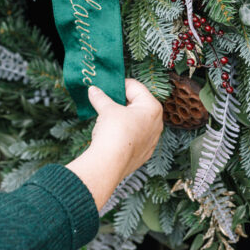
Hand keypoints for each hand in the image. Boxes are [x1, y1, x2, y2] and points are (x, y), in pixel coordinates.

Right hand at [66, 79, 162, 209]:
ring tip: (107, 117)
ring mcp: (152, 139)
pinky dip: (125, 132)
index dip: (119, 84)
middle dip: (121, 101)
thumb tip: (93, 90)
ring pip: (137, 121)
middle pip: (138, 103)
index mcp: (152, 107)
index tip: (107, 86)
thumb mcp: (106, 109)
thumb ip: (101, 97)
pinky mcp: (144, 153)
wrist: (110, 164)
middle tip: (105, 100)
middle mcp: (157, 123)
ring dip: (123, 117)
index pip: (135, 86)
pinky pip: (135, 136)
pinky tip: (113, 134)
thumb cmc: (114, 132)